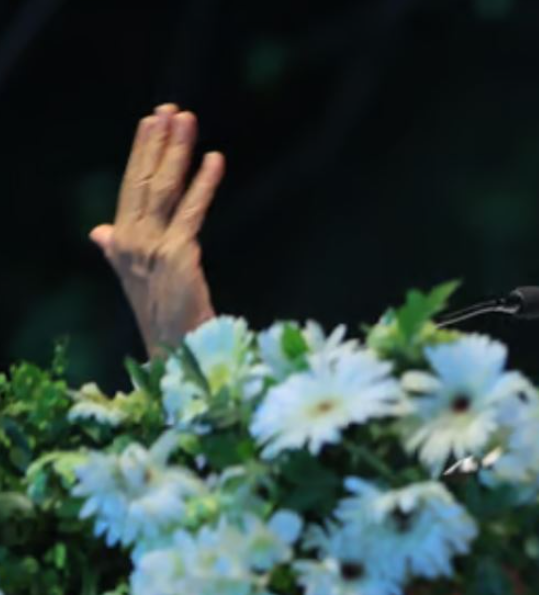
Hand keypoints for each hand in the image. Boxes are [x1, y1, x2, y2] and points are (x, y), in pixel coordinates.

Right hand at [90, 104, 224, 358]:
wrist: (176, 352)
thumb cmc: (164, 317)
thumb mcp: (137, 278)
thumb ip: (118, 250)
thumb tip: (99, 230)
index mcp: (120, 244)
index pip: (131, 187)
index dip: (141, 152)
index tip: (151, 121)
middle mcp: (129, 243)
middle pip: (144, 181)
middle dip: (158, 142)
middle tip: (170, 109)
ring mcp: (151, 249)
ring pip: (164, 189)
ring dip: (177, 151)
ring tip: (187, 120)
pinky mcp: (178, 256)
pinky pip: (193, 211)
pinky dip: (204, 183)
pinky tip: (215, 159)